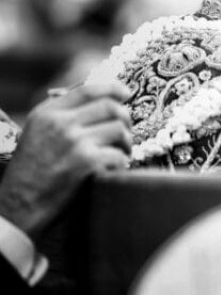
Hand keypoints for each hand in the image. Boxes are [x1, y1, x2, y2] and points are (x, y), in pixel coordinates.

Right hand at [0, 83, 132, 237]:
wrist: (19, 205)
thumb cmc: (31, 170)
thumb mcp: (37, 132)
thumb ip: (62, 113)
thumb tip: (98, 99)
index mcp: (47, 113)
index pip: (88, 90)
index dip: (113, 89)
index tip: (126, 93)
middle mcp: (61, 123)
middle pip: (110, 107)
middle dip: (125, 118)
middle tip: (125, 130)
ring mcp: (75, 142)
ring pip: (119, 129)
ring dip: (126, 142)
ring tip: (122, 151)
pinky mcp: (87, 162)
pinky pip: (119, 155)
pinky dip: (121, 162)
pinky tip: (114, 168)